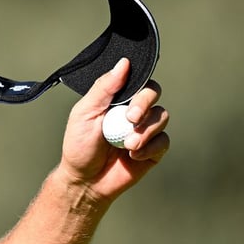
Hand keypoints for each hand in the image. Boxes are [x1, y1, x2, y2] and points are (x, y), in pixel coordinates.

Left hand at [55, 58, 169, 203]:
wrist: (85, 180)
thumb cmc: (79, 145)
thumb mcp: (85, 113)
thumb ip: (104, 88)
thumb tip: (123, 63)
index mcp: (116, 98)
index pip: (136, 79)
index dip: (140, 81)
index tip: (131, 92)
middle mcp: (133, 110)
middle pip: (153, 93)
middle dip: (144, 104)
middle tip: (130, 118)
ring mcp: (145, 129)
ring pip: (161, 116)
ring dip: (145, 130)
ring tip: (127, 144)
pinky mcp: (154, 149)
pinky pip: (164, 140)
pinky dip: (149, 146)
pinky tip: (133, 154)